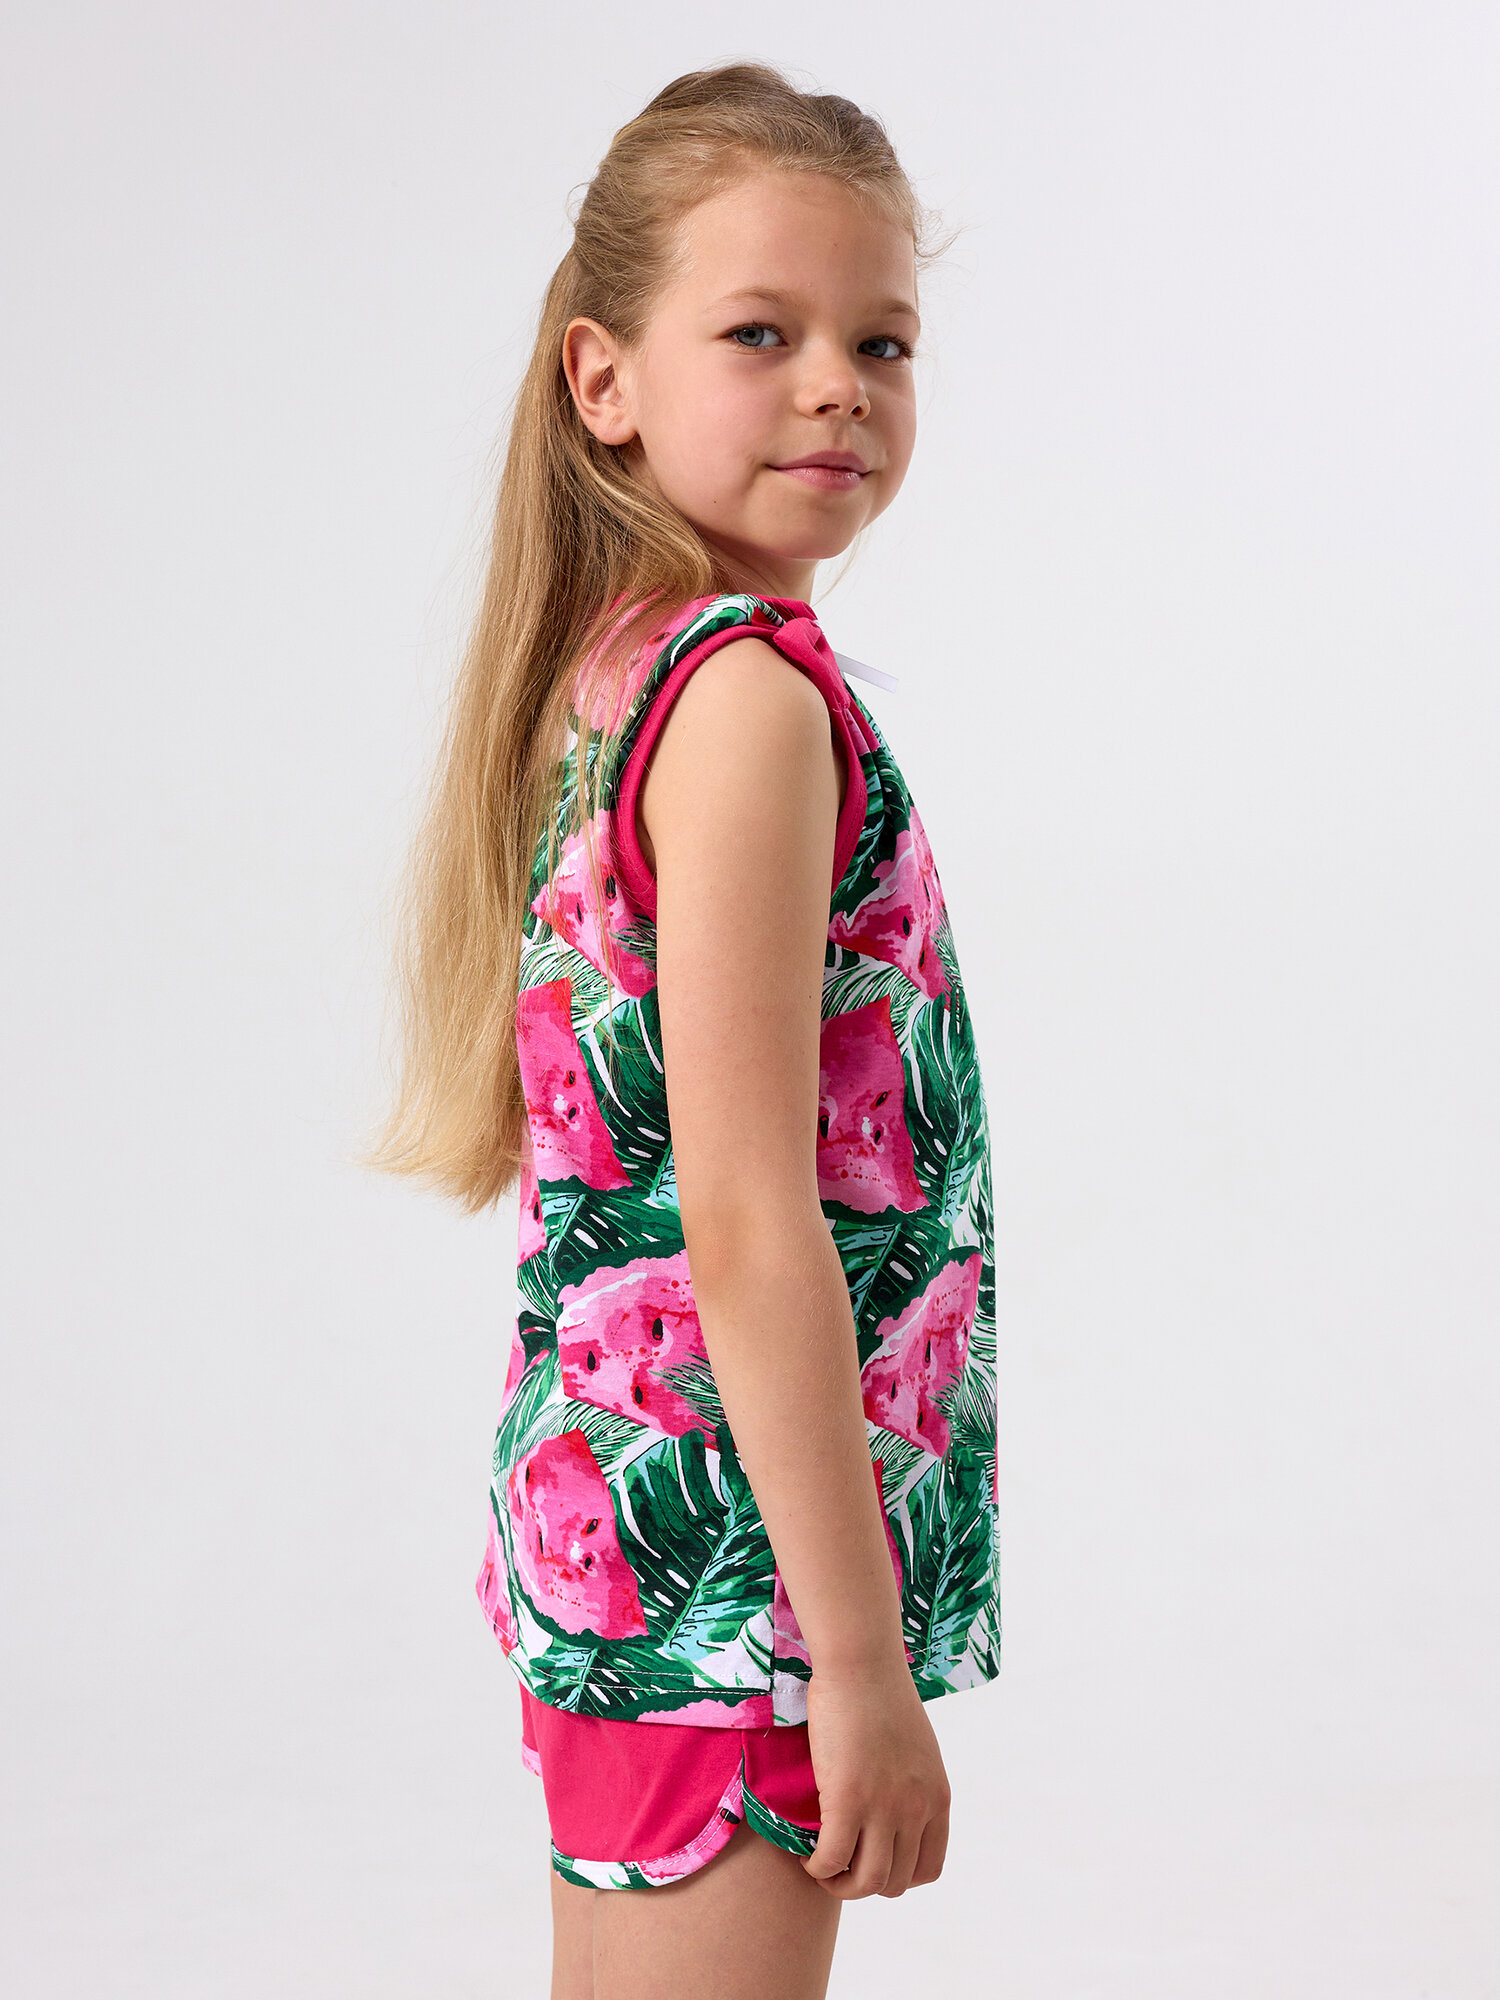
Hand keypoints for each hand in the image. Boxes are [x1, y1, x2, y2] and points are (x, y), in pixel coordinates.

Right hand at [800, 1660, 951, 1897]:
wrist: (861, 1663)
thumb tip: (890, 1809)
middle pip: (895, 1881)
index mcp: (937, 1797)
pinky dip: (818, 1868)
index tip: (871, 1862)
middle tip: (839, 1866)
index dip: (897, 1876)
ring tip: (821, 1867)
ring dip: (840, 1884)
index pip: (928, 1869)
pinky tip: (807, 1856)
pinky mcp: (847, 1800)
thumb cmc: (880, 1693)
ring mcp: (884, 1807)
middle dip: (864, 1883)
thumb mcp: (915, 1748)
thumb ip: (910, 1784)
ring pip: (866, 1881)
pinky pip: (832, 1859)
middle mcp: (917, 1809)